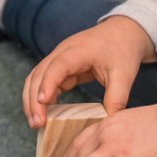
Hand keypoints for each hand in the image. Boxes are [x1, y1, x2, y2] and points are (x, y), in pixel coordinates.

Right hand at [22, 16, 155, 127]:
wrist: (123, 32)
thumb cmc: (123, 50)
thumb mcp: (124, 75)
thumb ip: (117, 98)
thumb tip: (109, 123)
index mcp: (79, 51)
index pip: (57, 67)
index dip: (48, 83)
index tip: (43, 102)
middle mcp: (63, 52)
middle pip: (39, 74)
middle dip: (34, 99)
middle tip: (37, 124)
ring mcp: (59, 58)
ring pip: (36, 78)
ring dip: (32, 100)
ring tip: (36, 123)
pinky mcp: (61, 67)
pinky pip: (44, 82)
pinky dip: (41, 98)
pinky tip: (44, 115)